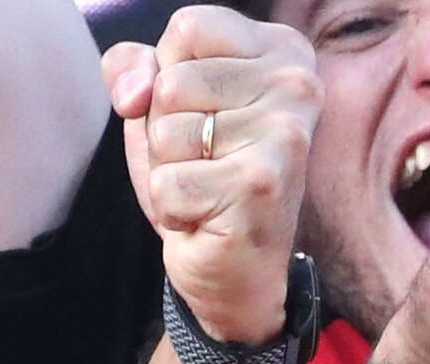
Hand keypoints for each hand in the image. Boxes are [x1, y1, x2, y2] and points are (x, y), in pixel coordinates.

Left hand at [106, 7, 315, 348]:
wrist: (236, 272)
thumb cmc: (204, 178)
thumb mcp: (160, 108)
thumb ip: (132, 68)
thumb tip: (134, 92)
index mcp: (282, 50)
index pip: (187, 27)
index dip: (168, 75)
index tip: (203, 113)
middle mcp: (297, 82)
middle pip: (172, 82)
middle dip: (166, 130)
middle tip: (205, 163)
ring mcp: (284, 133)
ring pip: (167, 131)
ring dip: (170, 169)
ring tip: (207, 188)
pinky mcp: (261, 184)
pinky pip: (167, 182)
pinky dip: (171, 208)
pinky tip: (206, 217)